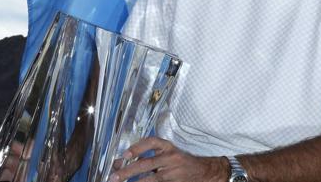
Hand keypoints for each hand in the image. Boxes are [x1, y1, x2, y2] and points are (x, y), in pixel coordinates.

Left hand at [109, 137, 228, 181]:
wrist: (206, 171)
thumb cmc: (183, 163)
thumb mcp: (169, 155)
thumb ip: (152, 157)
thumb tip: (127, 162)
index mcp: (168, 147)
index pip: (151, 142)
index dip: (137, 147)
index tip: (125, 155)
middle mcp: (171, 157)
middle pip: (147, 163)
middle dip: (128, 171)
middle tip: (114, 177)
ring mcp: (174, 171)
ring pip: (151, 178)